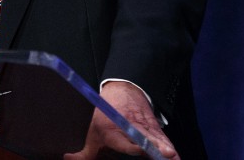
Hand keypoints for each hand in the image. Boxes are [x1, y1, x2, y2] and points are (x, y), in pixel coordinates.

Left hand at [64, 81, 178, 159]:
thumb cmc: (104, 115)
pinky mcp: (154, 126)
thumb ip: (84, 153)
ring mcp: (144, 126)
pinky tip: (175, 156)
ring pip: (156, 137)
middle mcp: (130, 126)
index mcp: (112, 129)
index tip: (139, 149)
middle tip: (165, 154)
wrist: (122, 90)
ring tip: (172, 156)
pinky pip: (163, 138)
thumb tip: (68, 158)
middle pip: (144, 138)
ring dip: (165, 147)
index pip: (123, 139)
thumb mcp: (91, 133)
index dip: (131, 145)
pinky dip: (169, 146)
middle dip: (155, 146)